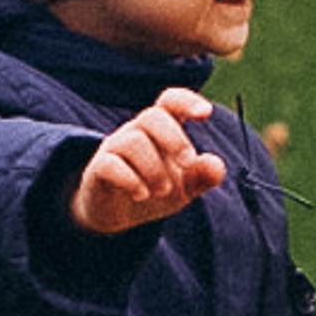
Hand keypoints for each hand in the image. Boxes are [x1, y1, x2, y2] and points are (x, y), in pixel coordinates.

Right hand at [70, 87, 224, 234]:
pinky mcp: (97, 168)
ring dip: (154, 169)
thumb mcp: (186, 187)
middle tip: (188, 164)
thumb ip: (203, 176)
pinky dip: (130, 180)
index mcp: (162, 129)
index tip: (206, 113)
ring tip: (162, 191)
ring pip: (133, 141)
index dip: (187, 101)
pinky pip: (109, 164)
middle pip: (152, 116)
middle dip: (174, 140)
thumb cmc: (155, 190)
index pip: (171, 101)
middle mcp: (137, 131)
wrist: (119, 215)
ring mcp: (115, 148)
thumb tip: (217, 165)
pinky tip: (142, 194)